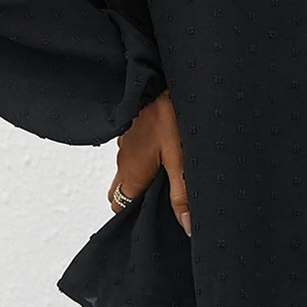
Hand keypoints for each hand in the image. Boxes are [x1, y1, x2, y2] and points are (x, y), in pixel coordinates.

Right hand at [107, 89, 190, 236]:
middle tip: (161, 200)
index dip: (135, 216)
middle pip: (120, 192)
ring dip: (140, 178)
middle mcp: (122, 161)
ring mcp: (124, 144)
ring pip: (126, 171)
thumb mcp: (180, 160)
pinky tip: (162, 153)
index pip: (121, 208)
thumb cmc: (167, 117)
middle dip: (135, 200)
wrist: (155, 80)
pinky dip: (141, 159)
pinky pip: (130, 152)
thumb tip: (186, 227)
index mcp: (132, 173)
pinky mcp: (130, 130)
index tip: (154, 217)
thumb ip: (181, 194)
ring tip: (166, 177)